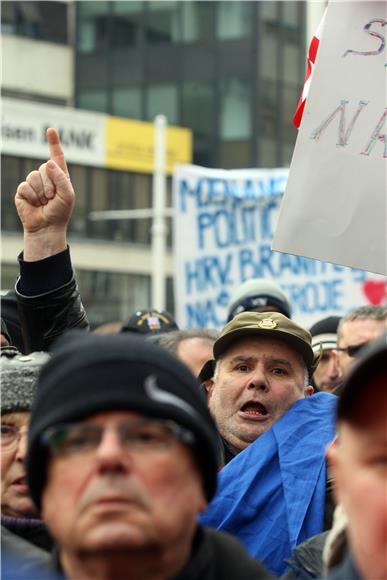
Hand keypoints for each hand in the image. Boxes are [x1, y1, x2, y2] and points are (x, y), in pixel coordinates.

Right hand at [15, 128, 74, 259]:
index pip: (56, 156)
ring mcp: (33, 183)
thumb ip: (61, 178)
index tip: (51, 130)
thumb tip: (48, 162)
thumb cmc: (60, 212)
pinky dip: (32, 196)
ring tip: (44, 202)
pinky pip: (25, 186)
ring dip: (41, 191)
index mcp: (59, 176)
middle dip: (50, 184)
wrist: (47, 227)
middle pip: (44, 167)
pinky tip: (35, 204)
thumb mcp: (68, 195)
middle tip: (52, 198)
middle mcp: (46, 177)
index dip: (53, 143)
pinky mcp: (23, 190)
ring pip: (34, 176)